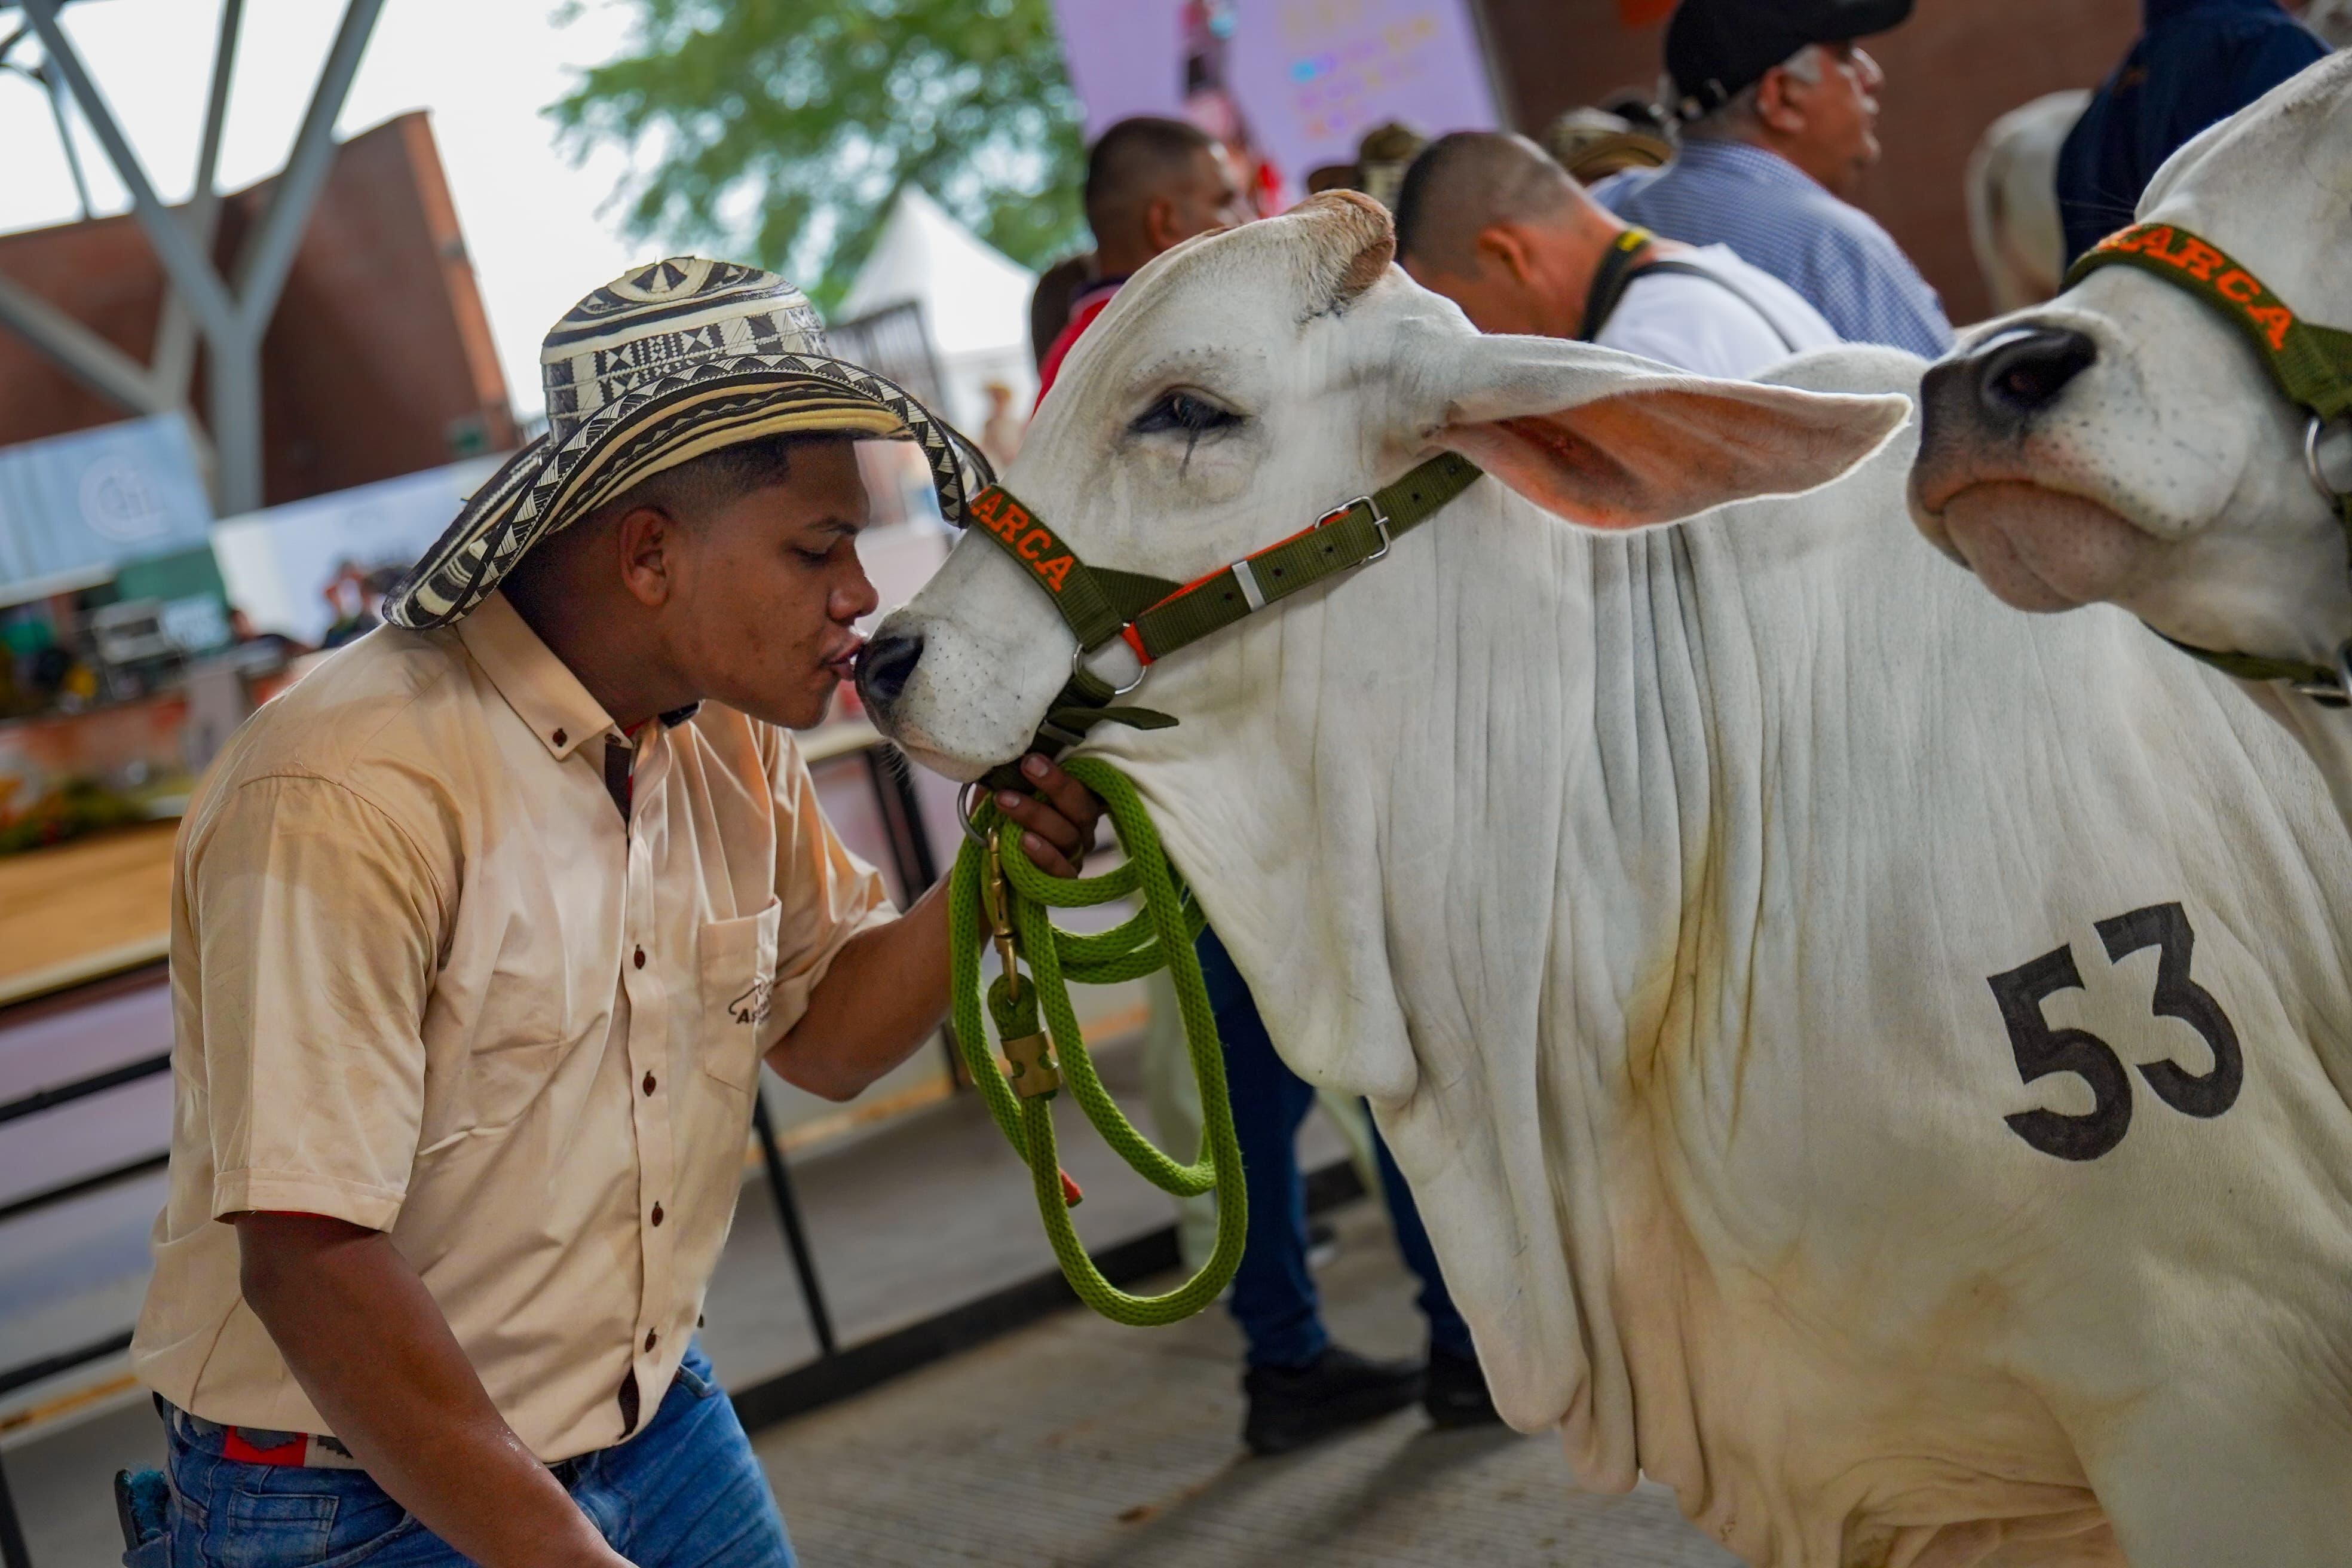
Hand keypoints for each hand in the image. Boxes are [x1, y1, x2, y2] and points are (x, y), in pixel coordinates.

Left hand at [994, 754, 1103, 877]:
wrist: (986, 864)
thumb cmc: (1002, 820)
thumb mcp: (1005, 792)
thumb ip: (1011, 774)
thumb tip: (1004, 750)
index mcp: (1076, 802)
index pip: (1088, 785)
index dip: (1068, 771)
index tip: (1034, 758)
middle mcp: (1082, 828)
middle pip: (1082, 808)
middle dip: (1056, 785)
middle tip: (1027, 766)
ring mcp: (1074, 855)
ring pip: (1067, 835)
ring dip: (1035, 814)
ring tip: (1005, 801)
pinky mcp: (1063, 880)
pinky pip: (1060, 868)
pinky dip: (1043, 853)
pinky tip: (1024, 840)